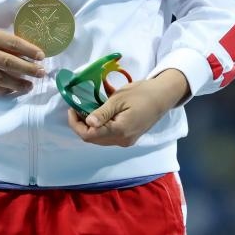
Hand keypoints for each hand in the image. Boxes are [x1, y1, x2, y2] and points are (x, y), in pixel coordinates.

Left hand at [67, 68, 190, 146]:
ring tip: (87, 109)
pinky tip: (99, 113)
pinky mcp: (129, 137)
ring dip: (90, 126)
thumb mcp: (119, 99)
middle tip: (77, 107)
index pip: (89, 135)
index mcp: (119, 131)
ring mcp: (126, 140)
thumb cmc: (141, 94)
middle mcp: (122, 140)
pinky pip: (109, 135)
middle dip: (81, 125)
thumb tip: (88, 123)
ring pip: (100, 138)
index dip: (75, 124)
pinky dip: (101, 126)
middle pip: (93, 139)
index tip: (71, 109)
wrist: (162, 97)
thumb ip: (102, 113)